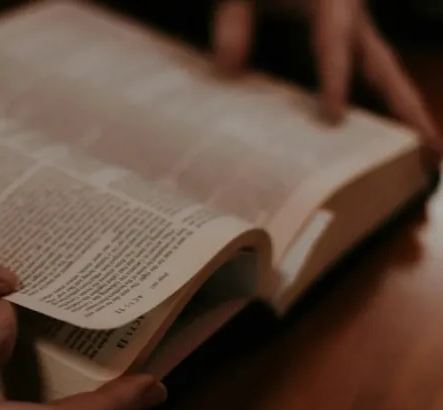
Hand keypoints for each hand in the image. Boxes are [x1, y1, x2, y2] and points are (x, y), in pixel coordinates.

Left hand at [211, 0, 441, 155]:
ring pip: (383, 74)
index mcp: (329, 1)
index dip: (335, 80)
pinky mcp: (346, 42)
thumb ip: (232, 24)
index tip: (335, 118)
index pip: (334, 42)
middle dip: (405, 106)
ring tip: (425, 154)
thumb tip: (228, 69)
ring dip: (402, 112)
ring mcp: (353, 31)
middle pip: (383, 66)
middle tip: (428, 146)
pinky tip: (378, 140)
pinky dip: (377, 106)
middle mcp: (350, 17)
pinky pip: (366, 77)